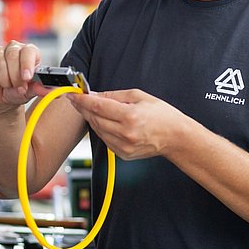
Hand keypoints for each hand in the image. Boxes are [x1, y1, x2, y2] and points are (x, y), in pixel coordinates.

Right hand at [0, 40, 47, 112]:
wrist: (3, 97)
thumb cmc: (19, 90)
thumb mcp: (30, 92)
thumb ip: (40, 89)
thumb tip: (51, 91)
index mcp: (30, 52)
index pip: (29, 52)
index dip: (27, 65)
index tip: (26, 78)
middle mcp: (15, 48)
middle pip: (13, 56)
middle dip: (14, 76)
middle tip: (17, 87)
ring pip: (0, 62)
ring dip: (3, 79)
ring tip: (7, 86)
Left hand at [67, 89, 184, 159]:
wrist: (175, 137)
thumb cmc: (162, 115)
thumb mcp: (139, 96)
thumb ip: (114, 96)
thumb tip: (95, 95)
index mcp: (130, 116)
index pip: (98, 106)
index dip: (82, 100)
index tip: (73, 94)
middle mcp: (125, 133)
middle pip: (94, 118)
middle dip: (84, 108)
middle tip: (78, 99)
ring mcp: (123, 146)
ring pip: (97, 130)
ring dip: (92, 118)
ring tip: (93, 108)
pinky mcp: (123, 154)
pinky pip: (105, 139)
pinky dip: (101, 129)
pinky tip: (105, 121)